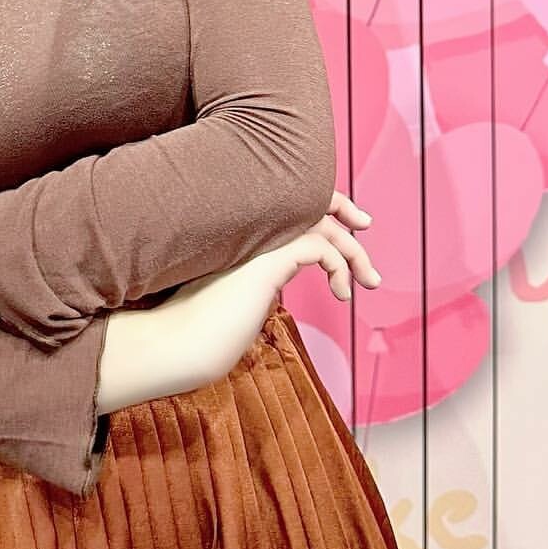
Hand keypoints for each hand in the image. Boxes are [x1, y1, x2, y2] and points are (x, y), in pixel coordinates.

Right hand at [154, 190, 380, 384]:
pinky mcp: (268, 261)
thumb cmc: (203, 331)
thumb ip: (258, 280)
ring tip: (369, 280)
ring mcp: (258, 242)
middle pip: (309, 205)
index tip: (348, 225)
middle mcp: (250, 229)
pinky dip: (339, 264)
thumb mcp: (238, 298)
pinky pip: (320, 247)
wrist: (179, 343)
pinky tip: (341, 290)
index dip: (321, 207)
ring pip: (321, 226)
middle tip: (367, 226)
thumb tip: (279, 281)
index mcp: (243, 235)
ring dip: (352, 250)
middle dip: (344, 212)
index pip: (289, 207)